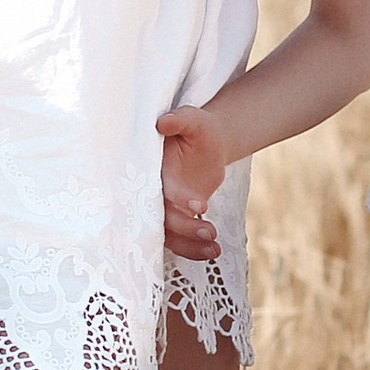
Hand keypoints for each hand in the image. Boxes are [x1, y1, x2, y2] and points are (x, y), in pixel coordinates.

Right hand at [155, 106, 228, 261]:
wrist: (209, 145)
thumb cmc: (199, 129)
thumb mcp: (192, 118)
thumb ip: (179, 120)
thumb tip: (162, 122)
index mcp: (153, 167)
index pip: (159, 186)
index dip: (176, 197)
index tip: (200, 206)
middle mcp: (153, 190)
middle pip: (162, 216)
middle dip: (185, 227)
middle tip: (211, 231)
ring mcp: (163, 207)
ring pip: (169, 234)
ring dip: (190, 245)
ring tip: (215, 249)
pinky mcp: (175, 218)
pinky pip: (179, 240)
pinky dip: (195, 249)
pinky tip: (215, 251)